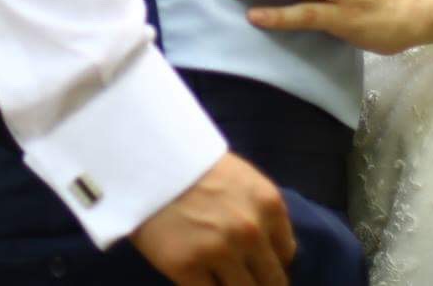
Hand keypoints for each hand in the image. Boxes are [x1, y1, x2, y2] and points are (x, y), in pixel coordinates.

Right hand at [128, 151, 294, 285]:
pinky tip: (197, 278)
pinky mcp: (188, 267)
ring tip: (218, 277)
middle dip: (258, 282)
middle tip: (239, 276)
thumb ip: (261, 215)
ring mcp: (220, 251)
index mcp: (269, 206)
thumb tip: (272, 255)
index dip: (271, 262)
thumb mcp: (242, 181)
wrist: (145, 159)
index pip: (287, 255)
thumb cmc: (193, 168)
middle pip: (272, 282)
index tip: (255, 264)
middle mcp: (251, 231)